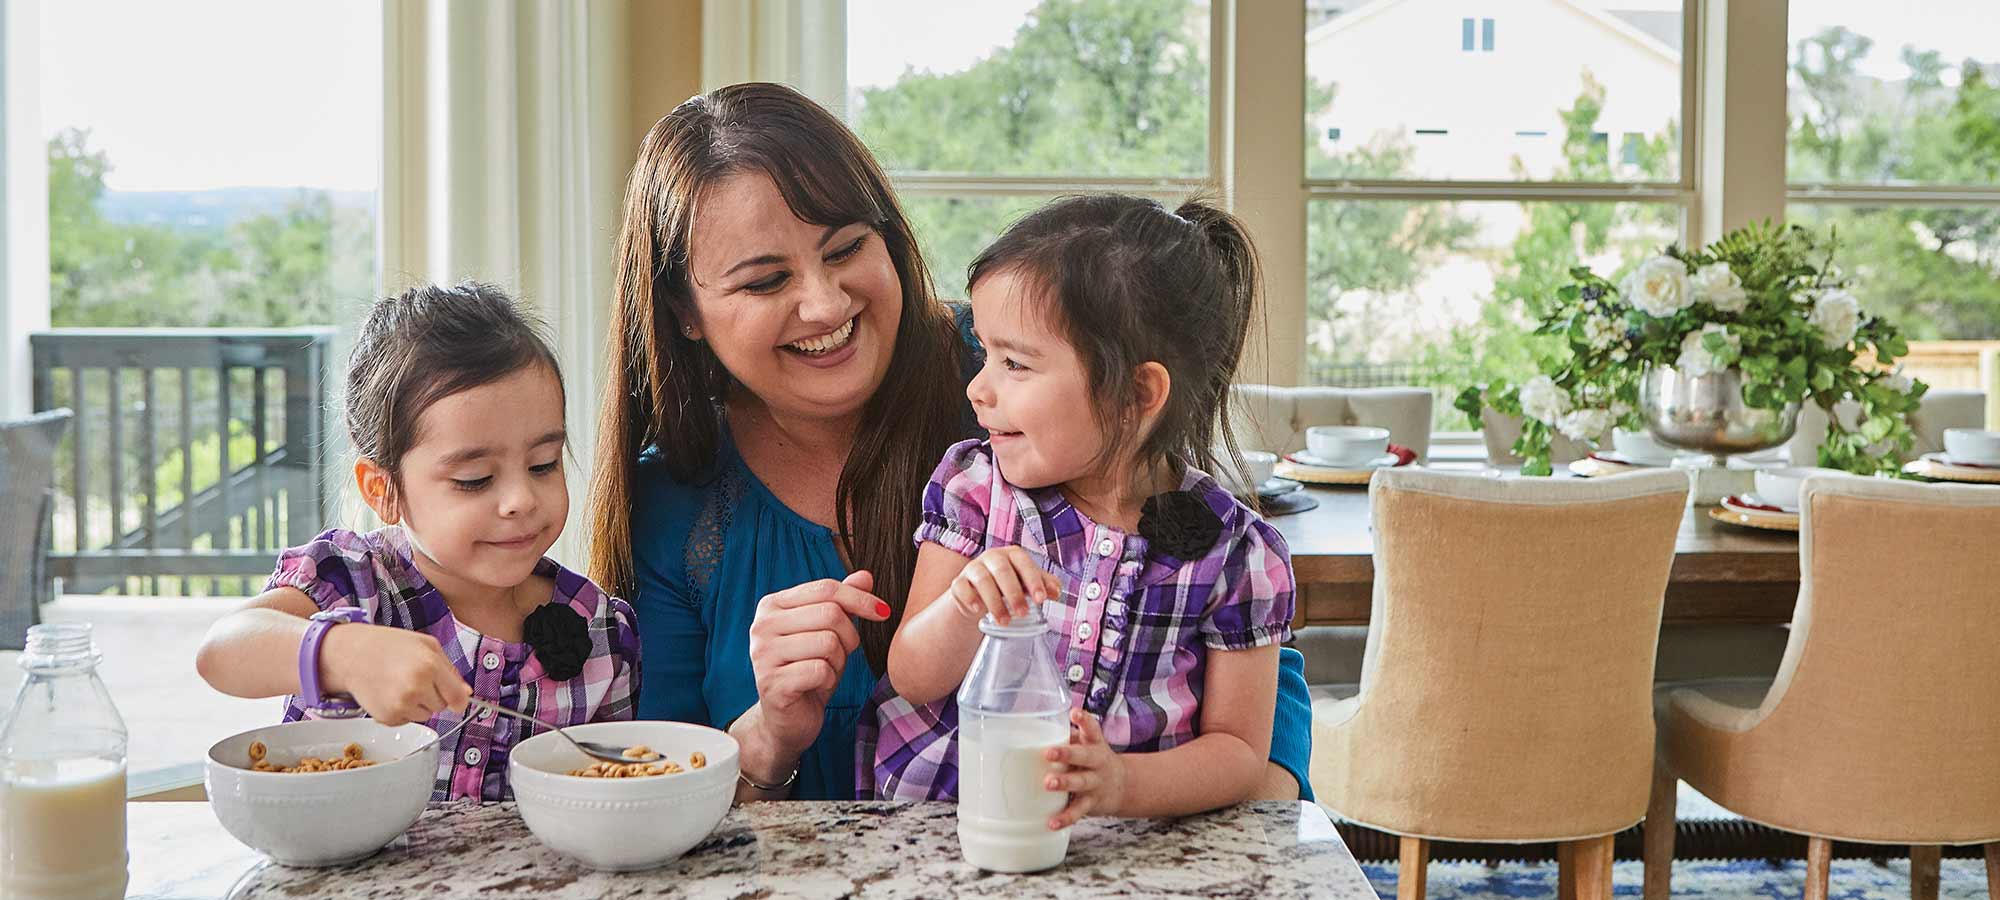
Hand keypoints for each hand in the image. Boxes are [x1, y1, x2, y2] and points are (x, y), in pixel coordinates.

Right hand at [320, 624, 471, 725]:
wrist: (352, 655)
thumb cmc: (389, 646)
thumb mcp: (427, 645)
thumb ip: (451, 670)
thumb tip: (466, 694)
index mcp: (429, 667)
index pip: (458, 698)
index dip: (459, 699)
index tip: (457, 698)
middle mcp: (415, 688)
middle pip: (442, 706)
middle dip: (434, 695)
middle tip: (415, 678)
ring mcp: (400, 705)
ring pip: (425, 715)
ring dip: (418, 704)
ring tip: (401, 684)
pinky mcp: (388, 718)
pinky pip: (407, 720)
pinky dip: (402, 711)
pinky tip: (390, 693)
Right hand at [747, 570, 891, 757]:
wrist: (786, 719)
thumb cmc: (808, 670)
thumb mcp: (828, 632)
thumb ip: (842, 603)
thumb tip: (866, 576)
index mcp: (772, 605)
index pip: (825, 588)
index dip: (860, 598)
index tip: (883, 612)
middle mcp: (762, 626)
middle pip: (830, 614)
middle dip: (849, 636)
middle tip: (842, 654)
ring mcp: (763, 655)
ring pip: (829, 643)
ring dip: (839, 661)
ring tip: (825, 670)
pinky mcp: (772, 684)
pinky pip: (821, 671)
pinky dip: (829, 680)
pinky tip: (817, 686)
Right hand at [943, 546, 1060, 625]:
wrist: (979, 598)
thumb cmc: (1008, 587)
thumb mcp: (1027, 585)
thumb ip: (1043, 586)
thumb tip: (1056, 591)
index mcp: (1012, 555)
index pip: (1024, 563)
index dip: (1033, 580)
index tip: (1041, 599)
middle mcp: (992, 558)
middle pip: (1002, 570)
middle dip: (1014, 593)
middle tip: (1022, 614)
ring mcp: (973, 569)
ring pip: (982, 579)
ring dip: (994, 602)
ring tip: (1004, 621)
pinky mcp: (958, 582)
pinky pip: (961, 587)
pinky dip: (970, 598)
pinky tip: (978, 610)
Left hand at [1043, 709, 1125, 829]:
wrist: (1122, 786)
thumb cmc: (1093, 761)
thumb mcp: (1087, 746)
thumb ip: (1066, 739)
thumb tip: (1032, 731)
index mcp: (1095, 744)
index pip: (1092, 729)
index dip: (1084, 720)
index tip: (1075, 713)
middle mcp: (1098, 762)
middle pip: (1084, 756)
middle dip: (1067, 754)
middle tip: (1049, 753)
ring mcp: (1096, 783)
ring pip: (1081, 782)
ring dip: (1065, 783)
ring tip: (1048, 783)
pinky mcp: (1092, 803)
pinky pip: (1078, 811)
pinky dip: (1065, 817)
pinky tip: (1051, 822)